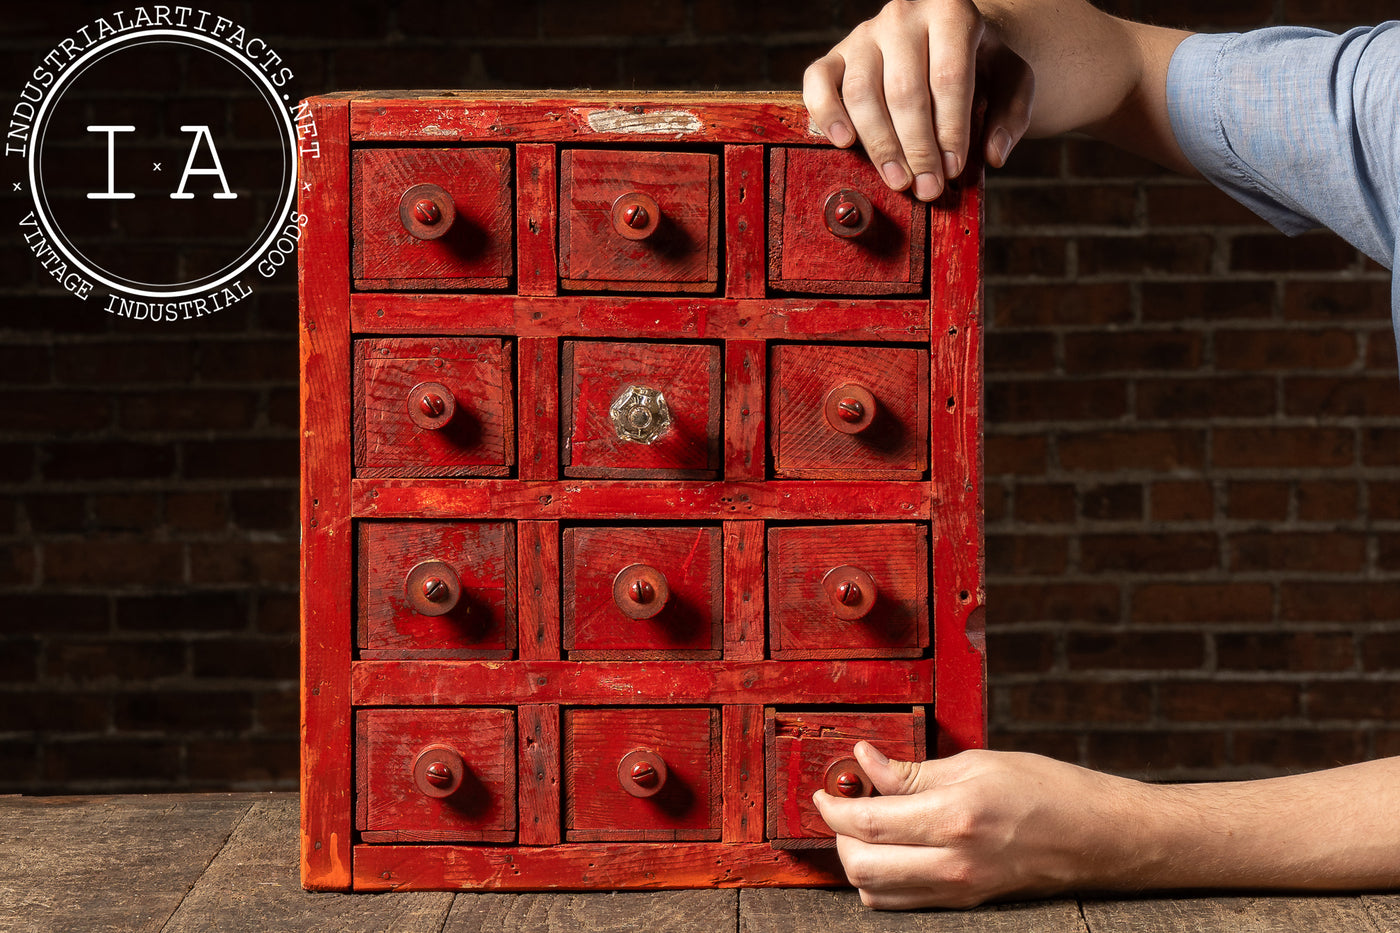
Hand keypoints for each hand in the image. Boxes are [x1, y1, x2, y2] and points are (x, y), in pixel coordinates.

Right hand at [803, 0, 1034, 200]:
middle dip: (917, 147)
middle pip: (904, 90)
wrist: (941, 37)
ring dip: (880, 144)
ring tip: (899, 180)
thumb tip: (993, 154)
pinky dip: (827, 114)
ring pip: (862, 93)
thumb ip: (1013, 113)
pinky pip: (818, 83)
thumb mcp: (1011, 79)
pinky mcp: (835, 55)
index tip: (952, 169)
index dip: (950, 129)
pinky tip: (844, 143)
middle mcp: (903, 16)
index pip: (948, 77)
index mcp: (951, 11)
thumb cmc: (978, 64)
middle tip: (927, 188)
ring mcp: (864, 34)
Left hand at [813, 742, 1155, 908]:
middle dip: (839, 836)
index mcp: (957, 817)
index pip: (868, 822)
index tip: (824, 790)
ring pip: (876, 893)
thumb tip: (866, 762)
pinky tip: (891, 849)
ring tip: (865, 827)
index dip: (834, 806)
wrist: (1100, 837)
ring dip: (857, 861)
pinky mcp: (966, 902)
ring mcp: (960, 889)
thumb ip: (914, 770)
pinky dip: (883, 880)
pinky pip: (904, 901)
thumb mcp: (978, 763)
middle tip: (841, 806)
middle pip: (862, 866)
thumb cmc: (1050, 790)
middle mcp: (954, 862)